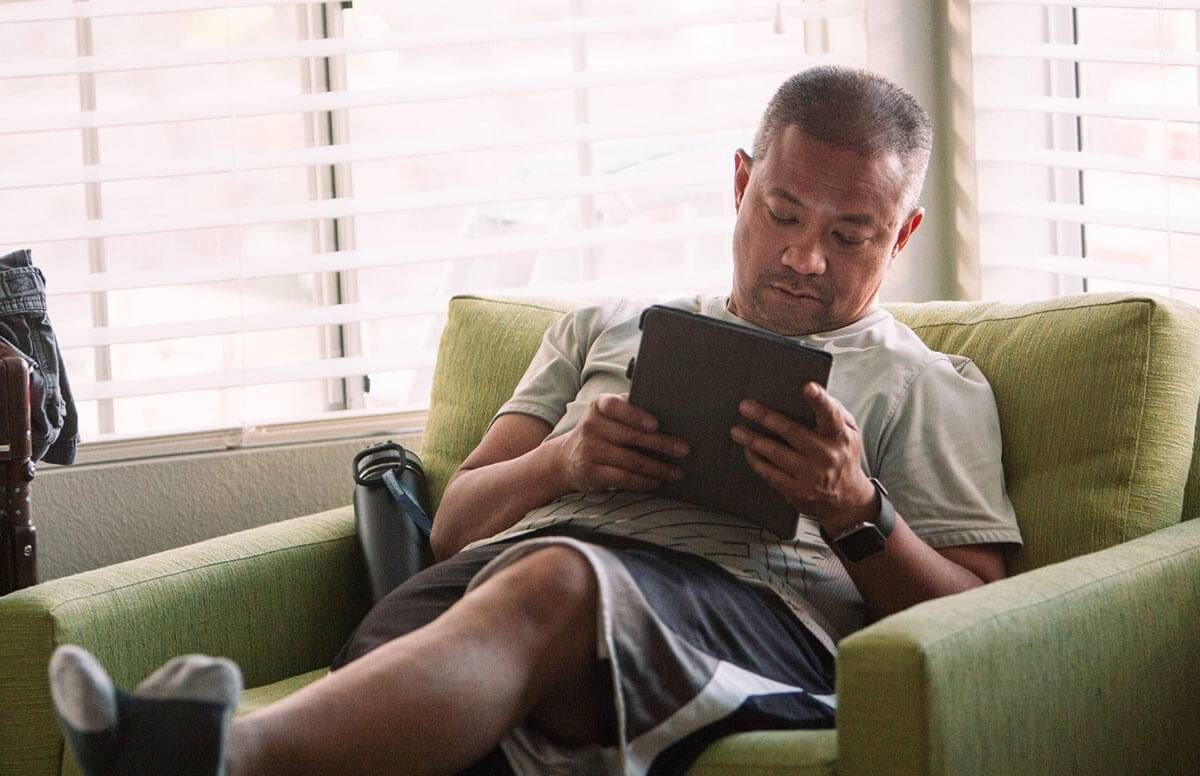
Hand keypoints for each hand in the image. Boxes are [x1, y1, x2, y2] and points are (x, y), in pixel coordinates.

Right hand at [554, 393, 688, 493]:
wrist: (566, 459)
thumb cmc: (599, 433)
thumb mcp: (606, 416)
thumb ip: (629, 410)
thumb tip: (670, 412)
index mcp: (598, 407)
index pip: (615, 406)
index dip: (636, 415)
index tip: (656, 425)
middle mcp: (591, 426)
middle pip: (631, 436)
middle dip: (661, 444)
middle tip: (683, 450)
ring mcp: (589, 450)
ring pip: (631, 460)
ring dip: (658, 468)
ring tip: (677, 472)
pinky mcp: (591, 473)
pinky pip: (623, 478)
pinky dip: (644, 481)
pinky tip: (658, 482)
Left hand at [729, 383, 876, 531]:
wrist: (847, 499)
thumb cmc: (843, 456)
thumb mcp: (850, 432)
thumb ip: (835, 411)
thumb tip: (814, 390)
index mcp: (840, 436)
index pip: (831, 415)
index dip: (819, 400)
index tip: (808, 387)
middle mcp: (826, 455)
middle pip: (792, 432)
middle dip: (766, 418)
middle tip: (746, 406)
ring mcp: (811, 475)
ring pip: (776, 454)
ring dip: (753, 440)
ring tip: (737, 431)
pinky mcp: (798, 491)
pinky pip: (770, 474)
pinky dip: (756, 461)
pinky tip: (748, 450)